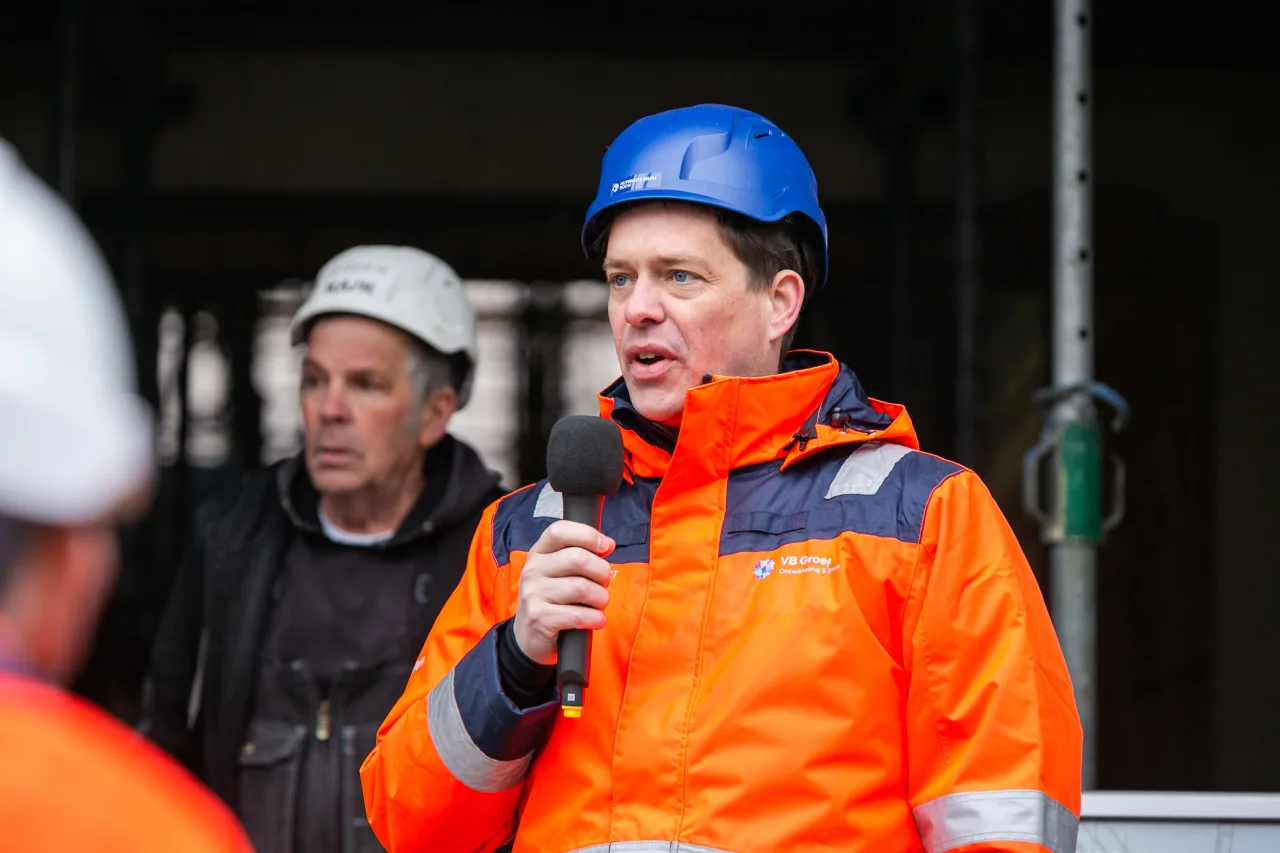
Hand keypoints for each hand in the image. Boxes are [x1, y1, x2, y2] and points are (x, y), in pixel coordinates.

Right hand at [512, 520, 614, 665]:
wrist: (529, 637)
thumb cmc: (553, 600)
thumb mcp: (559, 573)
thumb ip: (580, 555)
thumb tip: (608, 544)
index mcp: (538, 553)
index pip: (559, 531)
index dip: (588, 535)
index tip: (606, 546)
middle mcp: (532, 570)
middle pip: (578, 558)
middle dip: (602, 572)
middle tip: (603, 584)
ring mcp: (533, 594)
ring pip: (582, 588)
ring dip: (601, 598)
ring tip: (598, 605)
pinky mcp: (539, 618)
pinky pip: (579, 615)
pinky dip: (596, 618)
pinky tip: (597, 620)